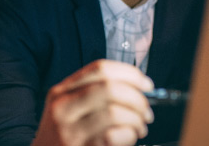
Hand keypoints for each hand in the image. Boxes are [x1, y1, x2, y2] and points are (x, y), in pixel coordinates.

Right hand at [32, 60, 154, 145]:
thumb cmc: (61, 139)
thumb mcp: (67, 110)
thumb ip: (93, 96)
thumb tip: (136, 89)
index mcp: (61, 92)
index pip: (100, 69)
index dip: (130, 74)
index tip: (146, 84)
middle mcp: (63, 107)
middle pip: (109, 88)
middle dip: (137, 99)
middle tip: (146, 111)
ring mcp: (70, 130)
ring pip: (114, 112)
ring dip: (136, 119)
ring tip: (139, 127)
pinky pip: (113, 136)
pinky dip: (129, 135)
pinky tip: (129, 138)